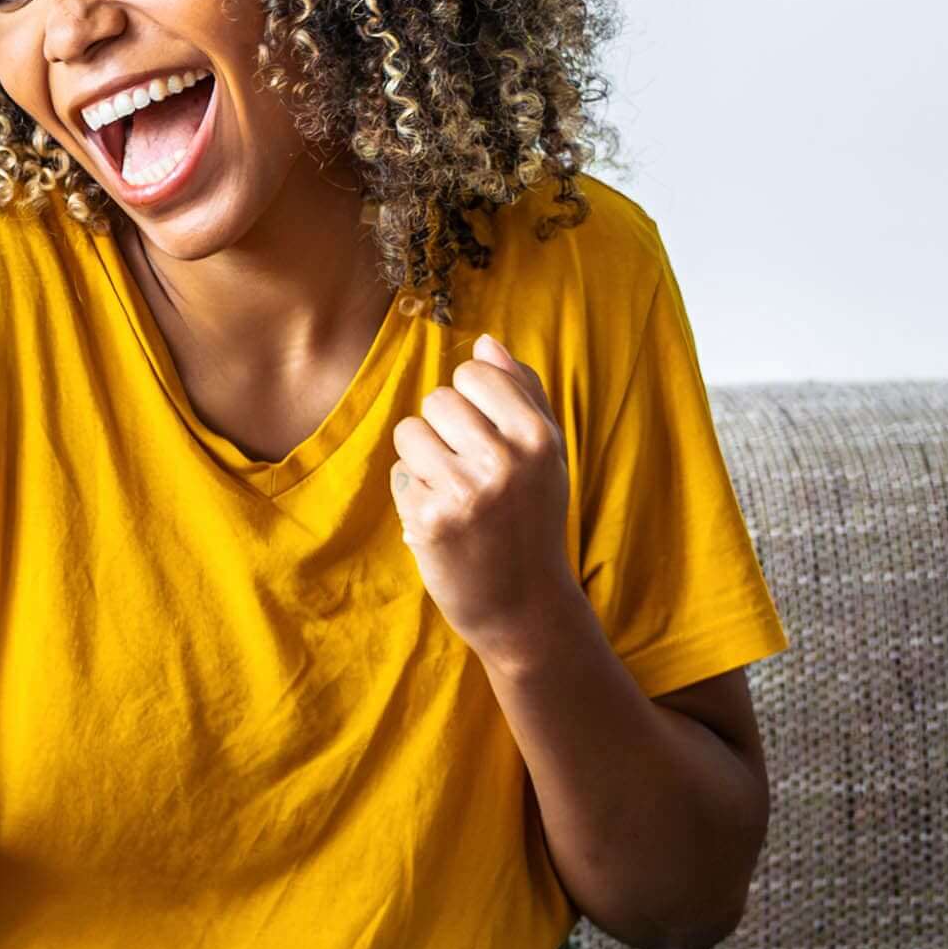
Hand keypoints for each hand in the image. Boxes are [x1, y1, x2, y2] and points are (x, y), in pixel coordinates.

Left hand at [389, 336, 588, 665]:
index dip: (470, 400)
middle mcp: (504, 460)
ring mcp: (465, 492)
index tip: (485, 434)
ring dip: (423, 459)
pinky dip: (414, 494)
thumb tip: (486, 342)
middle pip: (436, 399)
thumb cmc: (533, 520)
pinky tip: (442, 520)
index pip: (474, 372)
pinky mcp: (429, 521)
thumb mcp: (547, 455)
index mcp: (537, 437)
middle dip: (443, 429)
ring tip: (453, 492)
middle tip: (468, 470)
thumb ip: (523, 393)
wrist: (523, 606)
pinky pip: (400, 474)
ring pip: (410, 433)